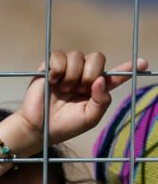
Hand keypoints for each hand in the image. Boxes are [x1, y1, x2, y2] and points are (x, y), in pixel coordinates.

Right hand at [19, 51, 147, 148]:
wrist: (39, 128)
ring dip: (72, 75)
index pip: (115, 74)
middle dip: (91, 73)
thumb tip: (100, 79)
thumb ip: (103, 100)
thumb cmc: (65, 125)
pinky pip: (59, 56)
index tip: (143, 64)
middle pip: (97, 57)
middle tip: (81, 88)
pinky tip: (53, 82)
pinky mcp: (48, 67)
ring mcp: (66, 70)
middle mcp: (83, 75)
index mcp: (96, 88)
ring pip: (78, 56)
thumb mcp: (90, 117)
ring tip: (64, 89)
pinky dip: (58, 69)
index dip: (129, 67)